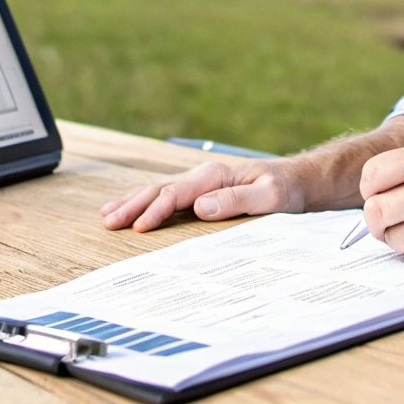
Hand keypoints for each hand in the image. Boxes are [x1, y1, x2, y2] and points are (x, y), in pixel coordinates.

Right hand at [100, 157, 306, 231]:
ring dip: (132, 202)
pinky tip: (131, 209)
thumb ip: (238, 199)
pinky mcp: (201, 192)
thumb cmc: (285, 189)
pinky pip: (167, 196)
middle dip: (132, 205)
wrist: (296, 182)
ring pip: (158, 191)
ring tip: (107, 215)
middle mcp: (203, 176)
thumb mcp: (271, 195)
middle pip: (159, 189)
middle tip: (109, 222)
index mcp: (215, 175)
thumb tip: (200, 206)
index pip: (176, 194)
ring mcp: (200, 183)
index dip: (155, 210)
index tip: (138, 227)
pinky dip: (145, 202)